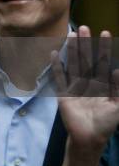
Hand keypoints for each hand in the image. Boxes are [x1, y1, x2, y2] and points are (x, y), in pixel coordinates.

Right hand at [51, 26, 118, 151]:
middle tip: (84, 28)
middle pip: (86, 58)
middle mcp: (88, 82)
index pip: (103, 62)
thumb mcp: (118, 106)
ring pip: (73, 63)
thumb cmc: (107, 123)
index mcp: (103, 84)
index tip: (105, 33)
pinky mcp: (63, 93)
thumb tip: (118, 70)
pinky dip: (56, 66)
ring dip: (72, 49)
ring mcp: (75, 86)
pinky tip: (53, 54)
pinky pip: (59, 77)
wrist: (90, 138)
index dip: (104, 48)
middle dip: (86, 44)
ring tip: (71, 35)